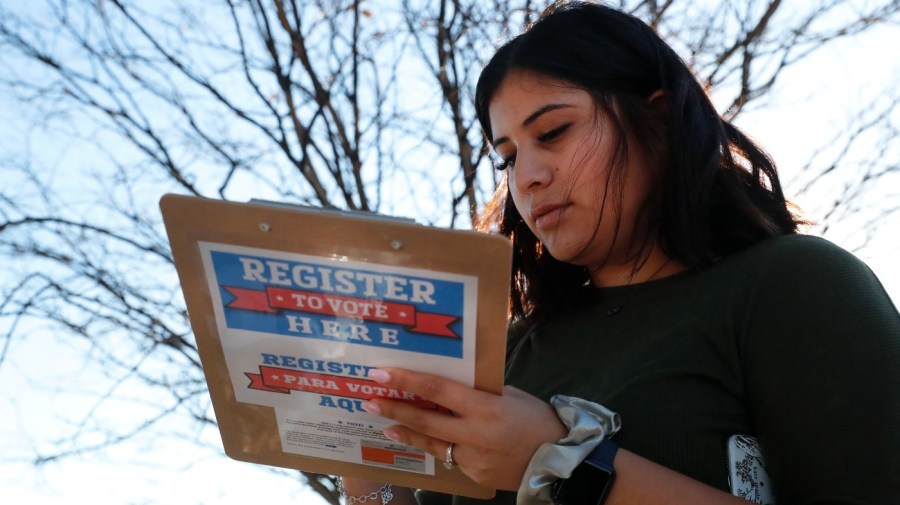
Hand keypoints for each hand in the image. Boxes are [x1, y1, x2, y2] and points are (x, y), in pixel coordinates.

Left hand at [360, 368, 566, 490]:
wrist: (559, 460)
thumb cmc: (536, 418)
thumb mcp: (508, 395)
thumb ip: (477, 393)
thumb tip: (448, 387)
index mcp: (485, 407)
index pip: (437, 389)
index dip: (406, 380)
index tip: (381, 374)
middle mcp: (474, 434)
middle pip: (424, 419)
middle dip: (394, 409)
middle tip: (370, 400)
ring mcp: (473, 458)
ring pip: (431, 443)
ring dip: (406, 432)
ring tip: (386, 424)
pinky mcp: (474, 476)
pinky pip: (451, 458)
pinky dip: (439, 447)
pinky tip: (426, 440)